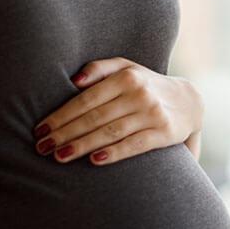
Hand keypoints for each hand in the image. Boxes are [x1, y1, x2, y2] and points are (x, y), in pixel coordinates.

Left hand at [33, 57, 203, 165]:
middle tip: (41, 148)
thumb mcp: (127, 68)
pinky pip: (134, 144)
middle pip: (94, 117)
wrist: (189, 101)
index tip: (40, 130)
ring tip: (58, 157)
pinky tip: (94, 161)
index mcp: (126, 76)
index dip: (60, 115)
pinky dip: (114, 153)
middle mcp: (139, 93)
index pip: (86, 99)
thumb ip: (99, 69)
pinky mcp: (164, 133)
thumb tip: (74, 81)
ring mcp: (152, 113)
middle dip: (64, 134)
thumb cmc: (147, 85)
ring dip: (81, 146)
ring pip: (110, 132)